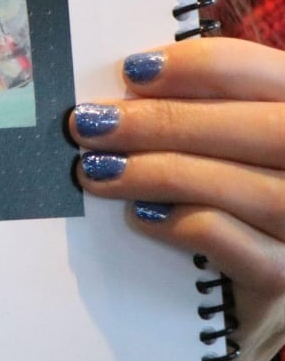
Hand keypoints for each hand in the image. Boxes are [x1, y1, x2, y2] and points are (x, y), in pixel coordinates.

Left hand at [69, 37, 284, 360]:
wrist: (255, 294)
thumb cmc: (230, 192)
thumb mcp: (224, 142)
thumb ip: (196, 109)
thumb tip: (127, 86)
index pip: (262, 73)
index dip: (195, 66)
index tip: (132, 71)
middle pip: (261, 131)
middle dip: (165, 121)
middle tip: (95, 122)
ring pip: (245, 188)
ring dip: (159, 173)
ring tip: (98, 169)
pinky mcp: (284, 277)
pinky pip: (233, 244)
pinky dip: (180, 223)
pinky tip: (139, 214)